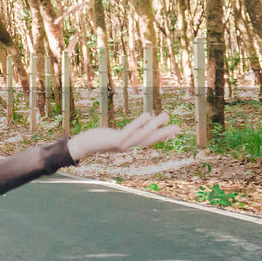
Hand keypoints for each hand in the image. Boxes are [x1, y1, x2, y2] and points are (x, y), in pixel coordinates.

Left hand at [67, 111, 181, 160]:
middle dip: (164, 134)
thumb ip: (123, 135)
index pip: (148, 140)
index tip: (175, 131)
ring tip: (166, 116)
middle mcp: (128, 146)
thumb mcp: (113, 137)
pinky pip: (130, 131)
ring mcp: (123, 144)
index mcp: (130, 144)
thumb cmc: (97, 139)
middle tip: (179, 127)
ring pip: (143, 135)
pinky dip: (139, 124)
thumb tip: (127, 133)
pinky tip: (148, 115)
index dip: (161, 136)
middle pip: (149, 139)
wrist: (83, 145)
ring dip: (156, 126)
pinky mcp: (116, 140)